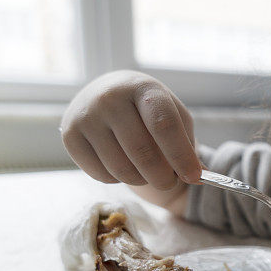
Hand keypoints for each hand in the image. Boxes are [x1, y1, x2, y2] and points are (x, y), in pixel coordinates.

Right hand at [60, 70, 201, 189]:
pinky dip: (119, 180)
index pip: (164, 125)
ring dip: (142, 180)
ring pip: (122, 169)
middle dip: (163, 177)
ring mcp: (86, 115)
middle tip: (170, 182)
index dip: (181, 156)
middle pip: (142, 152)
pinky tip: (122, 164)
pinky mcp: (69, 135)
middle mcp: (110, 98)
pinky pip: (102, 176)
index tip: (195, 178)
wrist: (107, 95)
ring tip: (147, 171)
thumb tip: (200, 178)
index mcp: (143, 88)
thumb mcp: (174, 116)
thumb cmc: (149, 111)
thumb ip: (187, 145)